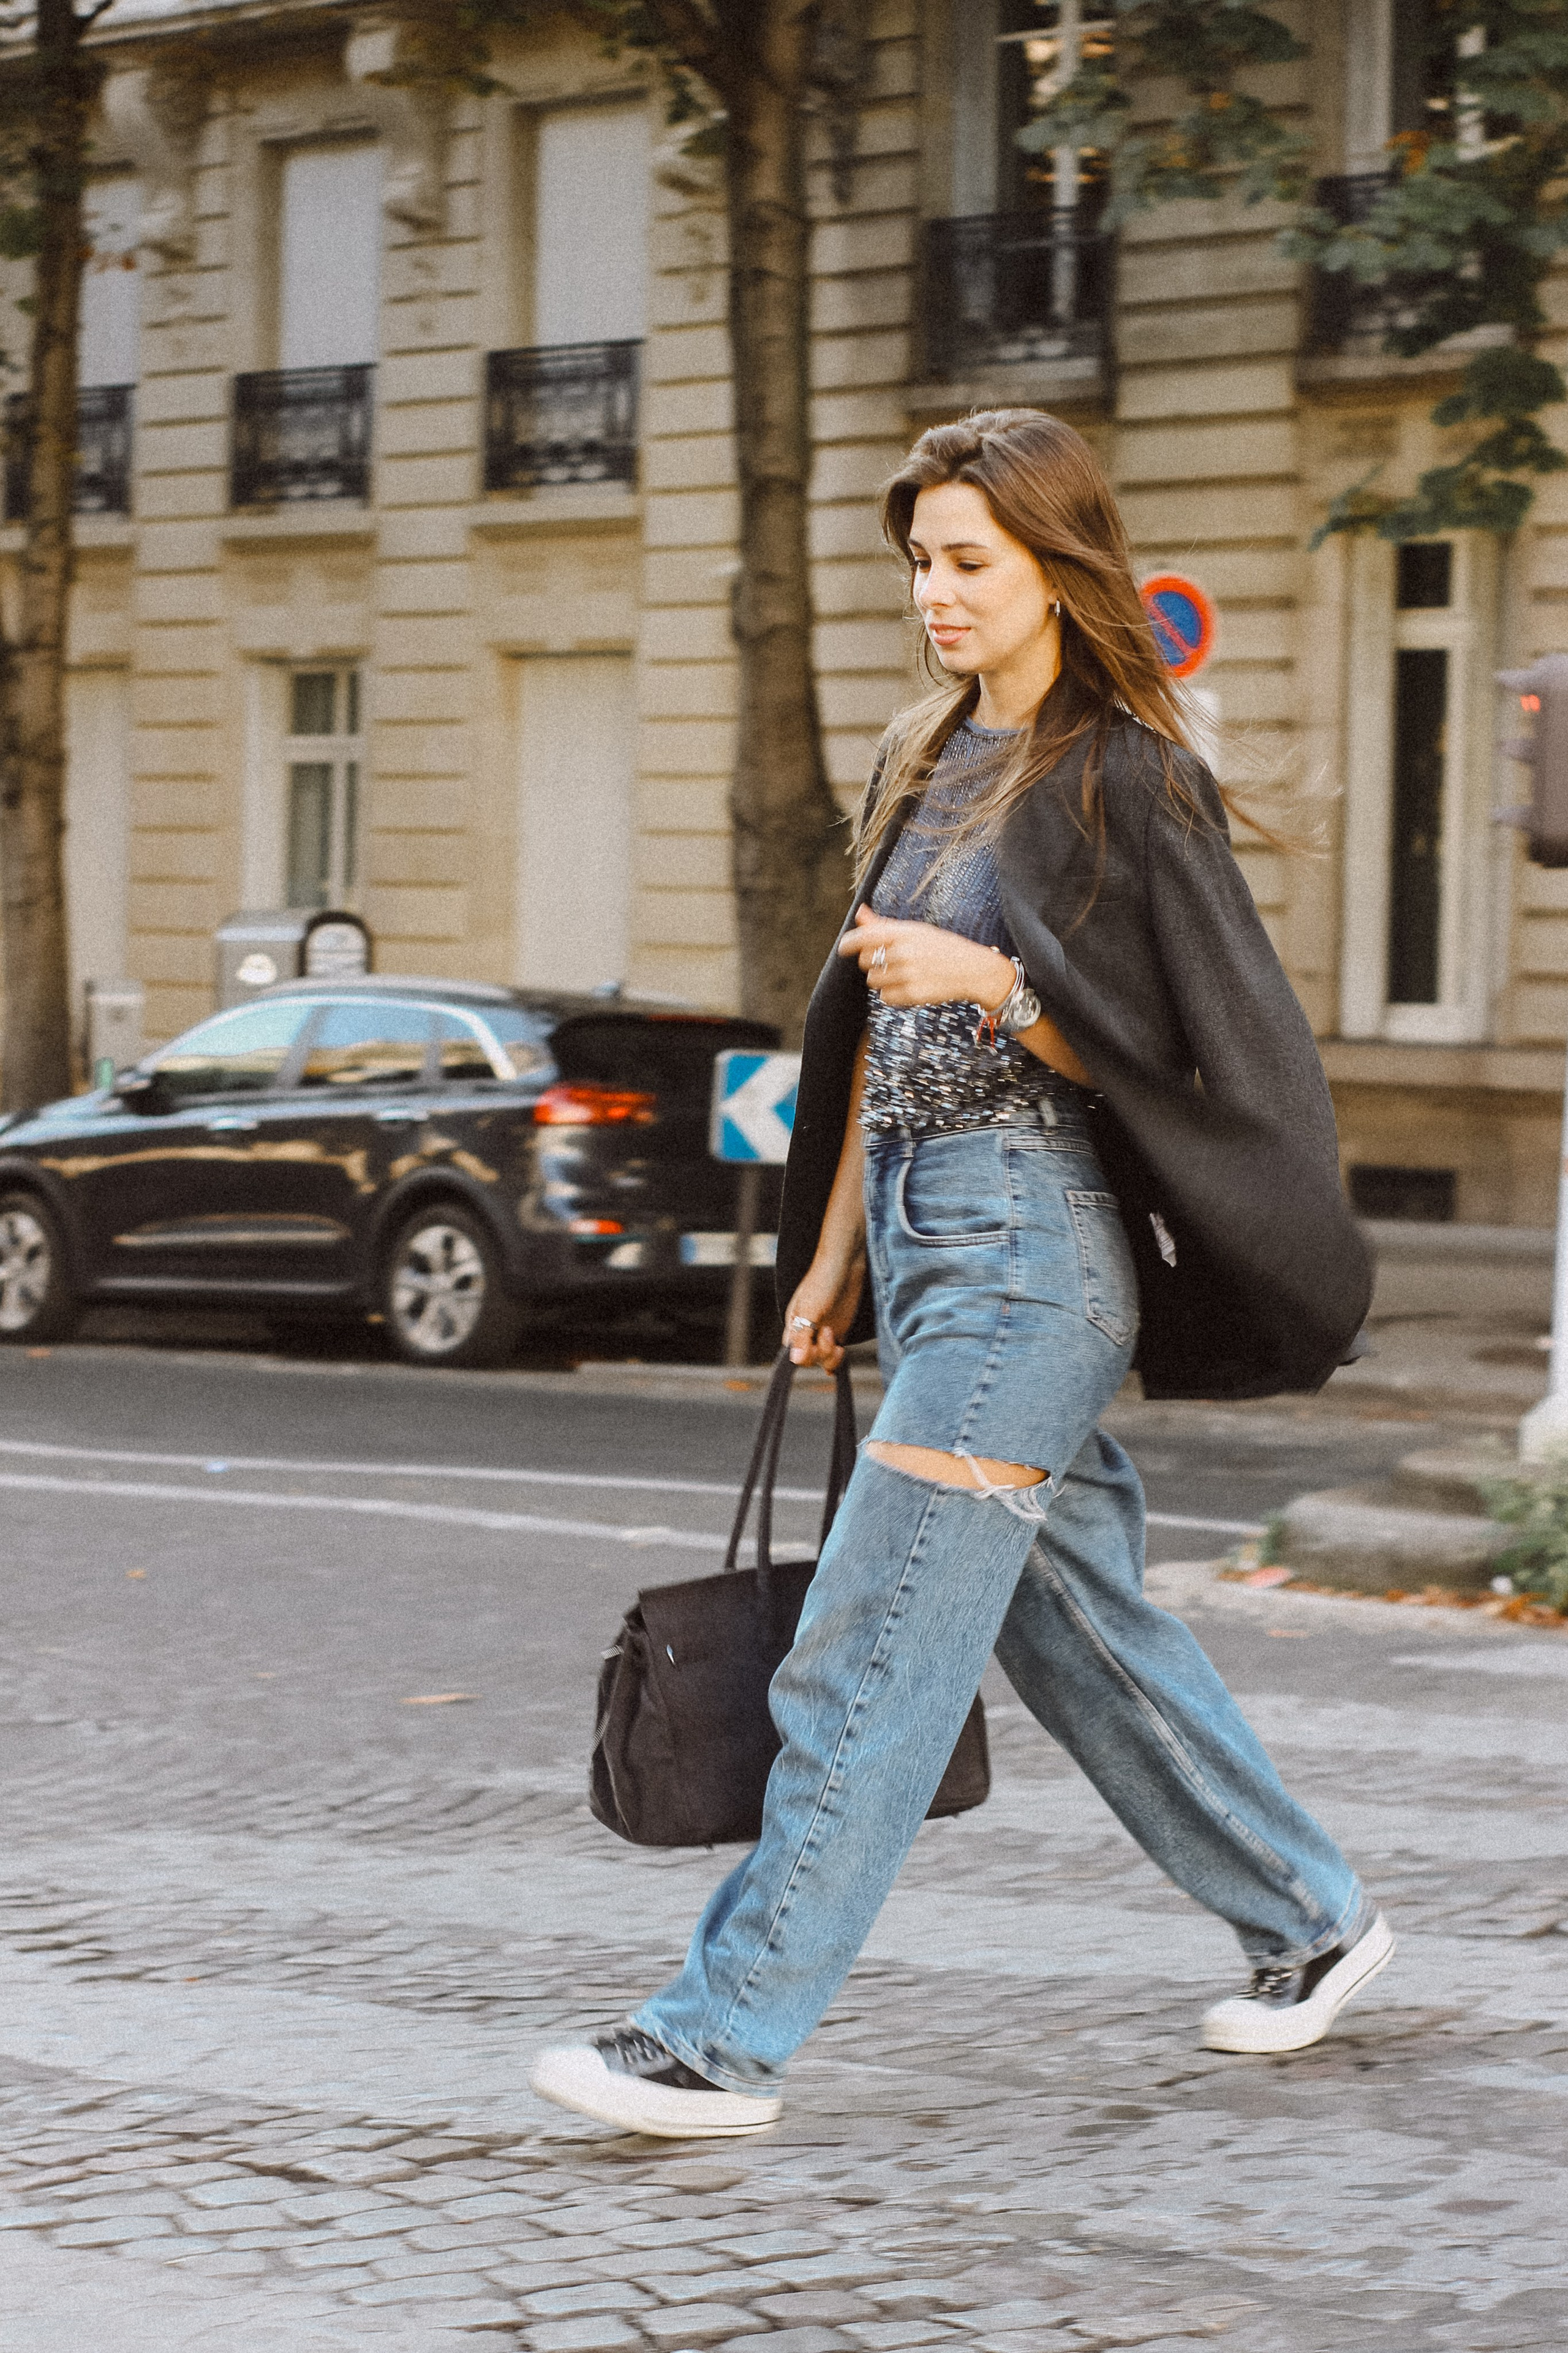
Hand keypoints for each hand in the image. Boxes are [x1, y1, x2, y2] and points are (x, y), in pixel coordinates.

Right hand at [783, 1253, 865, 1369]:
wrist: (845, 1263)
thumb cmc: (822, 1280)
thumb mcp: (810, 1307)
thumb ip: (802, 1334)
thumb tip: (795, 1359)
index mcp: (794, 1325)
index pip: (793, 1353)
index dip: (804, 1355)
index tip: (813, 1346)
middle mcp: (808, 1331)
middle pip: (810, 1359)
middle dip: (821, 1352)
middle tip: (829, 1331)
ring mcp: (824, 1332)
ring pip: (824, 1358)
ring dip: (831, 1356)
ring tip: (836, 1338)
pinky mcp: (840, 1330)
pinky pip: (836, 1353)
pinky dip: (837, 1361)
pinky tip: (838, 1362)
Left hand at [838, 904, 1012, 1011]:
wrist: (973, 970)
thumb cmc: (941, 947)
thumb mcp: (916, 931)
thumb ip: (884, 925)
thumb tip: (859, 912)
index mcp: (905, 932)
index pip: (865, 936)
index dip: (849, 943)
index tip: (843, 948)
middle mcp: (905, 952)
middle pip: (866, 960)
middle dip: (873, 961)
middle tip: (890, 960)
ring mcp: (908, 975)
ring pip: (873, 980)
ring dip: (882, 979)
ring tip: (902, 974)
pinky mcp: (913, 995)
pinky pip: (884, 997)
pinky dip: (891, 994)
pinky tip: (907, 986)